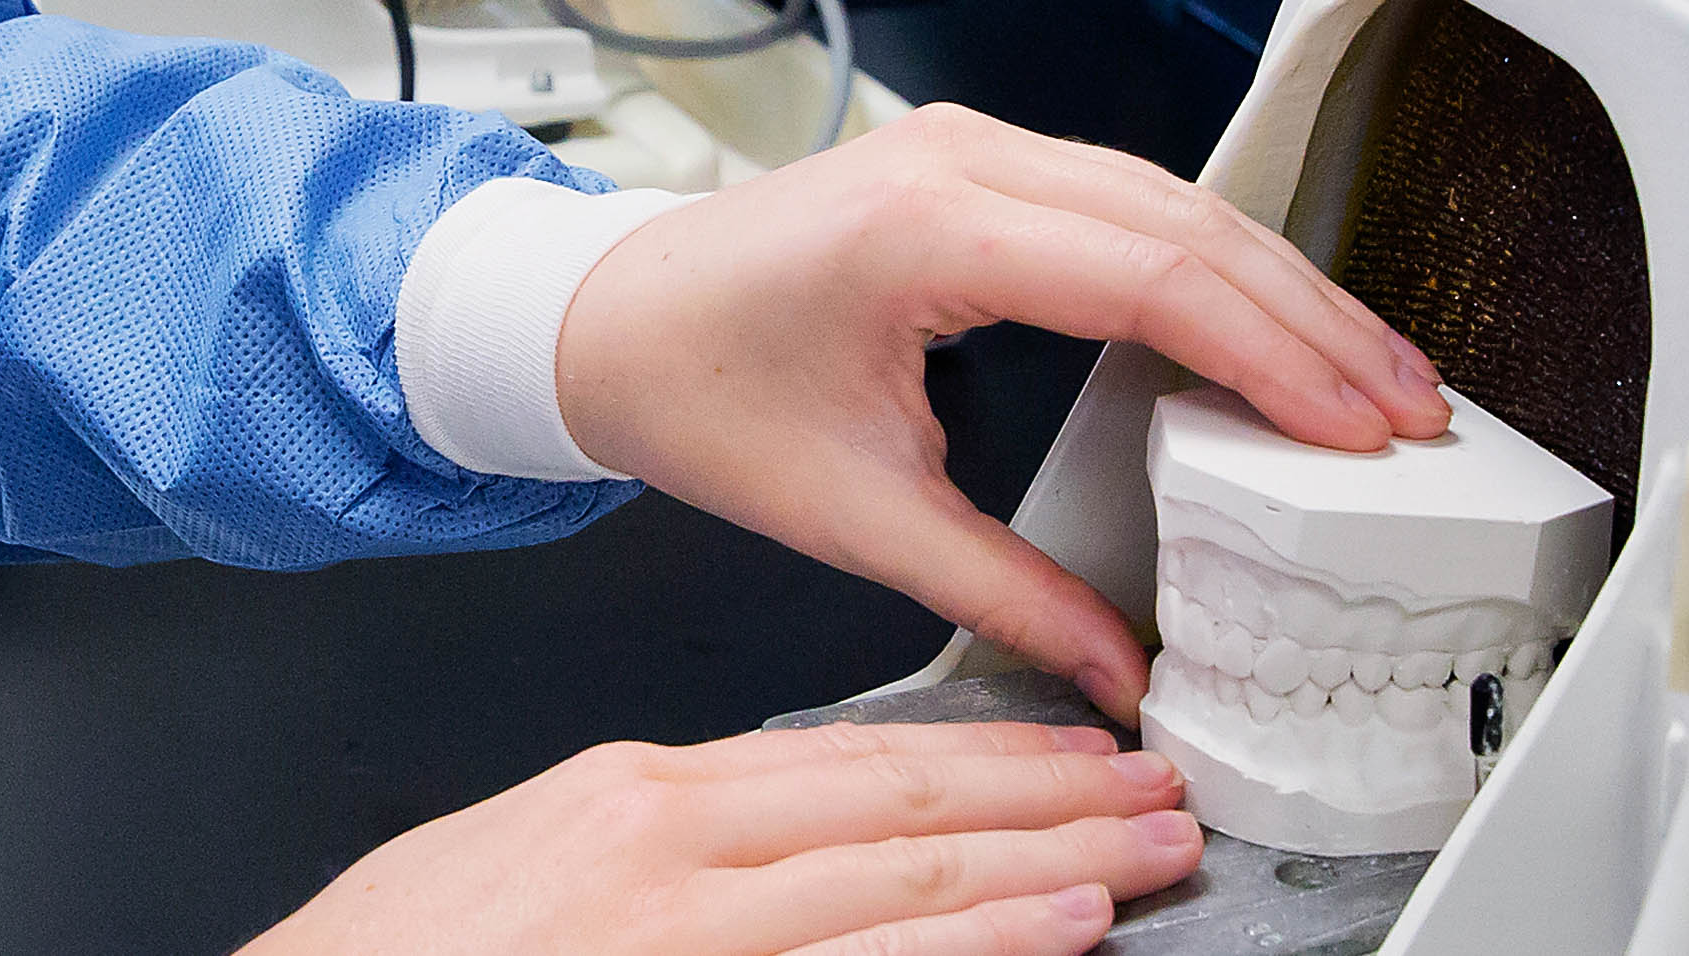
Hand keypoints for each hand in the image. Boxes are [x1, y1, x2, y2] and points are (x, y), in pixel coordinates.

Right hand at [242, 721, 1202, 955]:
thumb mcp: (527, 861)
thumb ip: (655, 843)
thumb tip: (779, 848)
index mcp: (633, 794)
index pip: (847, 756)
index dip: (979, 752)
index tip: (1068, 752)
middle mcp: (673, 843)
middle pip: (905, 799)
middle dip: (1052, 794)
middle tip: (1162, 788)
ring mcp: (692, 926)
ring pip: (914, 871)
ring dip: (1057, 857)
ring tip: (1155, 848)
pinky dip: (978, 941)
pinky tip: (1061, 928)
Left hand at [555, 107, 1447, 719]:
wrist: (596, 314)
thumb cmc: (694, 387)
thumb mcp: (852, 513)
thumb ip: (1000, 591)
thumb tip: (1116, 667)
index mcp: (925, 228)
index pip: (1155, 277)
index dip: (1277, 354)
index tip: (1359, 429)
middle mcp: (958, 159)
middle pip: (1190, 226)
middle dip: (1315, 323)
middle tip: (1411, 416)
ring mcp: (968, 144)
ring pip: (1174, 199)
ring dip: (1281, 287)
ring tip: (1375, 377)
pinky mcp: (973, 161)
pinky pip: (1128, 197)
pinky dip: (1217, 262)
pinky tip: (1276, 324)